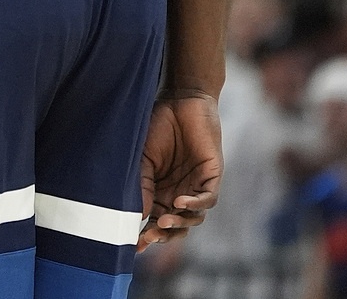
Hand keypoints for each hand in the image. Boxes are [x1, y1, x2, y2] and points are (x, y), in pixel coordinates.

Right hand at [139, 94, 222, 249]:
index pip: (155, 220)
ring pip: (192, 218)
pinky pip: (208, 199)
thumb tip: (137, 216)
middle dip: (163, 235)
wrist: (180, 100)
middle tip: (149, 237)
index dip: (147, 234)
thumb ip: (141, 185)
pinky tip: (180, 203)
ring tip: (163, 221)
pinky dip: (195, 204)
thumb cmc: (157, 126)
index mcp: (160, 190)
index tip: (135, 246)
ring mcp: (196, 185)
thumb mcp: (143, 158)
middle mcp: (179, 192)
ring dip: (179, 224)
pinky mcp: (211, 176)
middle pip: (175, 225)